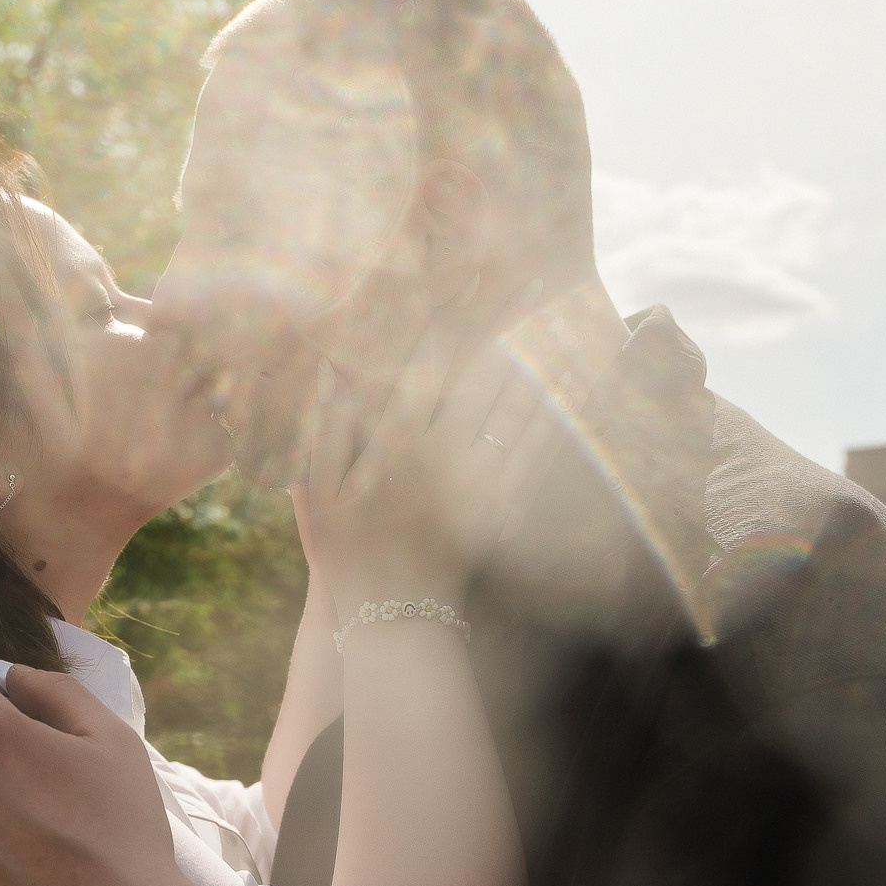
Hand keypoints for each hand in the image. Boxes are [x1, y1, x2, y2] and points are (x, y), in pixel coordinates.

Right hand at [305, 296, 564, 616]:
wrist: (393, 614)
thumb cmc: (345, 550)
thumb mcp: (317, 489)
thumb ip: (324, 426)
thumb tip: (328, 365)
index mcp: (394, 439)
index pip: (425, 359)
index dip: (446, 311)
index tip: (465, 271)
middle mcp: (441, 450)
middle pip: (478, 366)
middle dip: (502, 317)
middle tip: (530, 272)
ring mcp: (477, 476)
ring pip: (513, 401)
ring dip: (537, 350)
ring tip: (559, 310)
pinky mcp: (501, 501)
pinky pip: (531, 449)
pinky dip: (551, 410)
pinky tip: (568, 383)